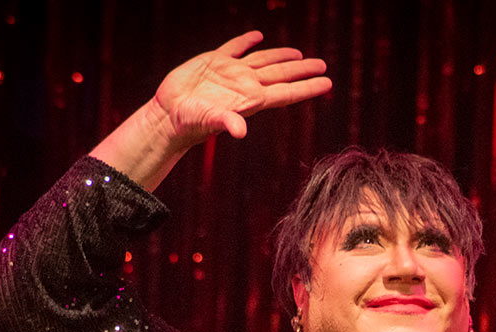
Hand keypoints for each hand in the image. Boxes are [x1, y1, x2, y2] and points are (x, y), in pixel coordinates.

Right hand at [152, 31, 330, 147]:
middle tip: (323, 65)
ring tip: (299, 53)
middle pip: (281, 75)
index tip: (328, 83)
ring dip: (281, 57)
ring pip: (263, 61)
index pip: (287, 92)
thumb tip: (241, 131)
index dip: (308, 87)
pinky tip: (257, 36)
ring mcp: (230, 73)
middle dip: (302, 70)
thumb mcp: (209, 120)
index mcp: (251, 99)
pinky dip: (246, 41)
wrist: (167, 116)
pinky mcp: (213, 62)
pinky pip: (234, 48)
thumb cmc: (189, 122)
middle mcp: (245, 85)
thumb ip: (227, 122)